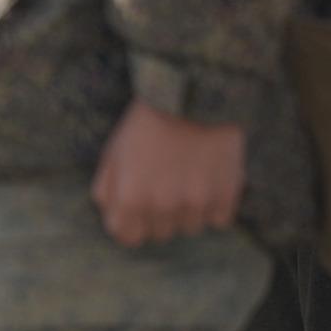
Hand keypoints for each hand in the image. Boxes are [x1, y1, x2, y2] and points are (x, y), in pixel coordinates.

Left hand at [91, 99, 245, 247]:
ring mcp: (195, 204)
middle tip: (166, 182)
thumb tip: (112, 217)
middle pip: (160, 234)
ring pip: (190, 228)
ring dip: (189, 210)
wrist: (193, 93)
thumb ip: (106, 190)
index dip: (133, 222)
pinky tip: (210, 179)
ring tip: (189, 177)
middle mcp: (161, 208)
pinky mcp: (224, 197)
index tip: (141, 205)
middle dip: (160, 215)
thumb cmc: (147, 122)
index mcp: (129, 200)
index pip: (128, 237)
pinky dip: (216, 205)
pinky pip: (218, 220)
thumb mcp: (113, 152)